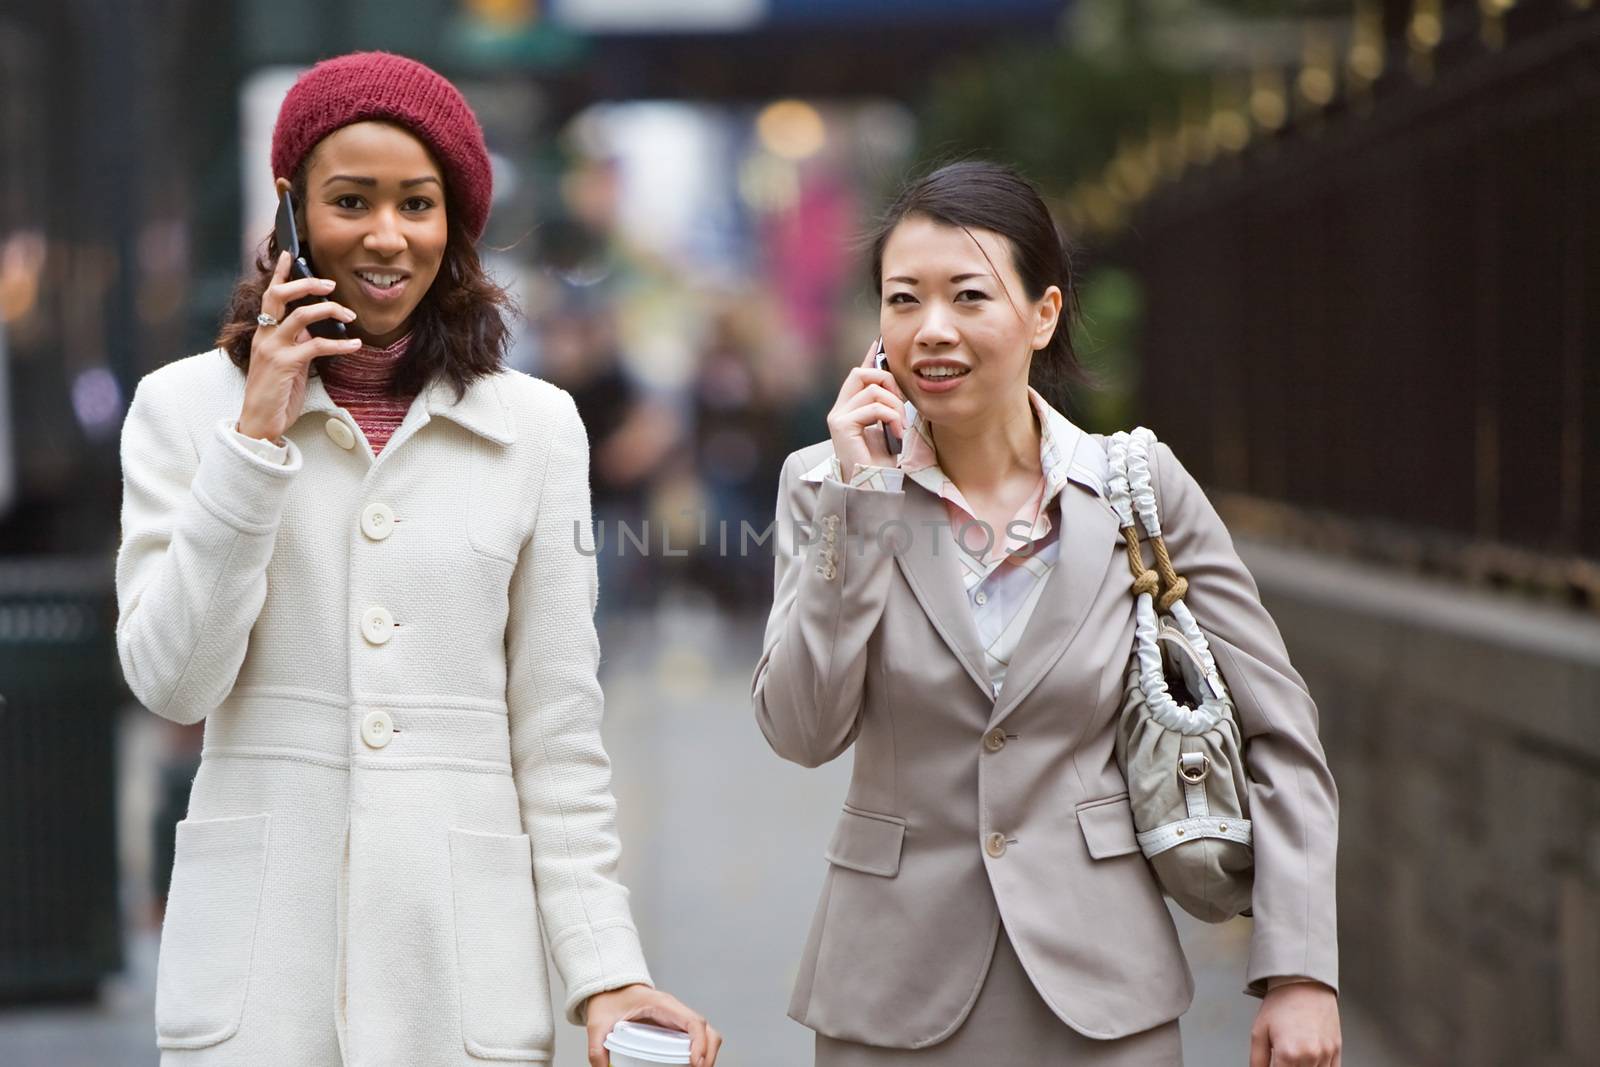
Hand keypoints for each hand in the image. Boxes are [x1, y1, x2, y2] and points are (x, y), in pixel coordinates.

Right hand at [237, 250, 361, 441]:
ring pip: (298, 315)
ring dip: (328, 310)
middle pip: (279, 295)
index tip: (291, 254)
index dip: (280, 273)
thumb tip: (316, 331)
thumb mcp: (287, 363)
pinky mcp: (284, 365)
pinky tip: (356, 346)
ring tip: (350, 315)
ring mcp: (272, 349)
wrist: (260, 423)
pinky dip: (340, 344)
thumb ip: (297, 344)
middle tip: (330, 284)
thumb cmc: (275, 394)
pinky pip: (316, 346)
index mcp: (264, 332)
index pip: (269, 295)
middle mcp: (264, 335)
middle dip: (305, 283)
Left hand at [584, 983, 720, 1066]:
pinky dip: (698, 1053)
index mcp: (663, 1005)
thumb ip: (597, 1049)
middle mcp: (675, 1011)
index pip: (693, 1021)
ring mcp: (676, 1019)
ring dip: (706, 1053)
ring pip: (705, 1034)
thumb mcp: (598, 1024)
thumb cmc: (609, 999)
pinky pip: (694, 1039)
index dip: (700, 1042)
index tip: (695, 1062)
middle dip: (708, 1053)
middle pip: (707, 1030)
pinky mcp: (673, 1027)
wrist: (608, 987)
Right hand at [826, 339, 905, 482]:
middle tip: (901, 404)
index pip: (858, 375)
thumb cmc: (883, 463)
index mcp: (849, 409)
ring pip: (872, 389)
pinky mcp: (841, 425)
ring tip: (901, 426)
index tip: (878, 343)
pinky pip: (873, 406)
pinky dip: (891, 417)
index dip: (869, 357)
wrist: (875, 487)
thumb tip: (898, 384)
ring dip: (895, 406)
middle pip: (861, 373)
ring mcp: (837, 417)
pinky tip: (897, 433)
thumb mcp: (890, 427)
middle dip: (887, 381)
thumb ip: (889, 406)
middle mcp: (839, 410)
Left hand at [1249, 981, 1340, 1065]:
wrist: (1304, 982)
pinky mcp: (1337, 1050)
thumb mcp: (1258, 1031)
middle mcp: (1309, 1056)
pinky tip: (1310, 1062)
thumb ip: (1257, 1060)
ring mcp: (1325, 1054)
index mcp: (1288, 1053)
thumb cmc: (1282, 1003)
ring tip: (1295, 1057)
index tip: (1274, 1065)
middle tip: (1284, 1060)